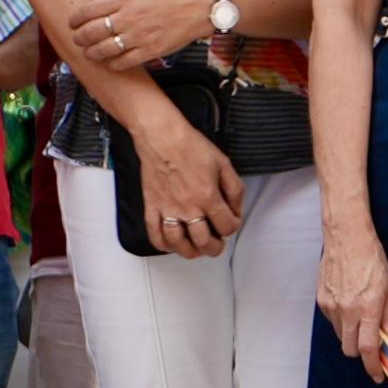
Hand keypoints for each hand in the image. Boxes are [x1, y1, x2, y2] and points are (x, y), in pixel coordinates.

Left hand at [65, 0, 220, 71]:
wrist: (198, 7)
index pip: (88, 10)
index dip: (75, 19)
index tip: (72, 23)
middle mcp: (128, 18)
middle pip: (92, 32)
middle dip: (79, 38)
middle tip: (77, 40)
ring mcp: (138, 36)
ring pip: (104, 50)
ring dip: (91, 53)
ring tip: (89, 53)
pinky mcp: (149, 51)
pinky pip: (122, 62)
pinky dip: (112, 64)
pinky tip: (110, 62)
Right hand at [129, 116, 241, 256]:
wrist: (162, 136)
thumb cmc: (190, 146)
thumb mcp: (223, 163)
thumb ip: (234, 189)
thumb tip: (235, 209)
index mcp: (208, 197)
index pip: (227, 227)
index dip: (233, 226)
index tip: (230, 221)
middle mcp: (188, 208)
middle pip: (204, 242)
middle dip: (214, 247)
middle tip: (216, 244)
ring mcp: (168, 209)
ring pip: (179, 244)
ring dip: (191, 251)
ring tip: (196, 248)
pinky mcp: (152, 206)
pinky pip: (155, 234)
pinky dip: (163, 245)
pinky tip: (172, 244)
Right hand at [317, 218, 387, 377]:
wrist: (347, 237)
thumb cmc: (372, 259)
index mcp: (368, 308)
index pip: (369, 349)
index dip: (373, 367)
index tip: (378, 376)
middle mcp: (347, 310)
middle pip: (350, 349)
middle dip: (361, 353)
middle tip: (371, 346)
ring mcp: (332, 305)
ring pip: (340, 336)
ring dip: (351, 336)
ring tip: (360, 319)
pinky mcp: (322, 299)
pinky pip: (332, 321)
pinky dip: (341, 322)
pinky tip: (349, 306)